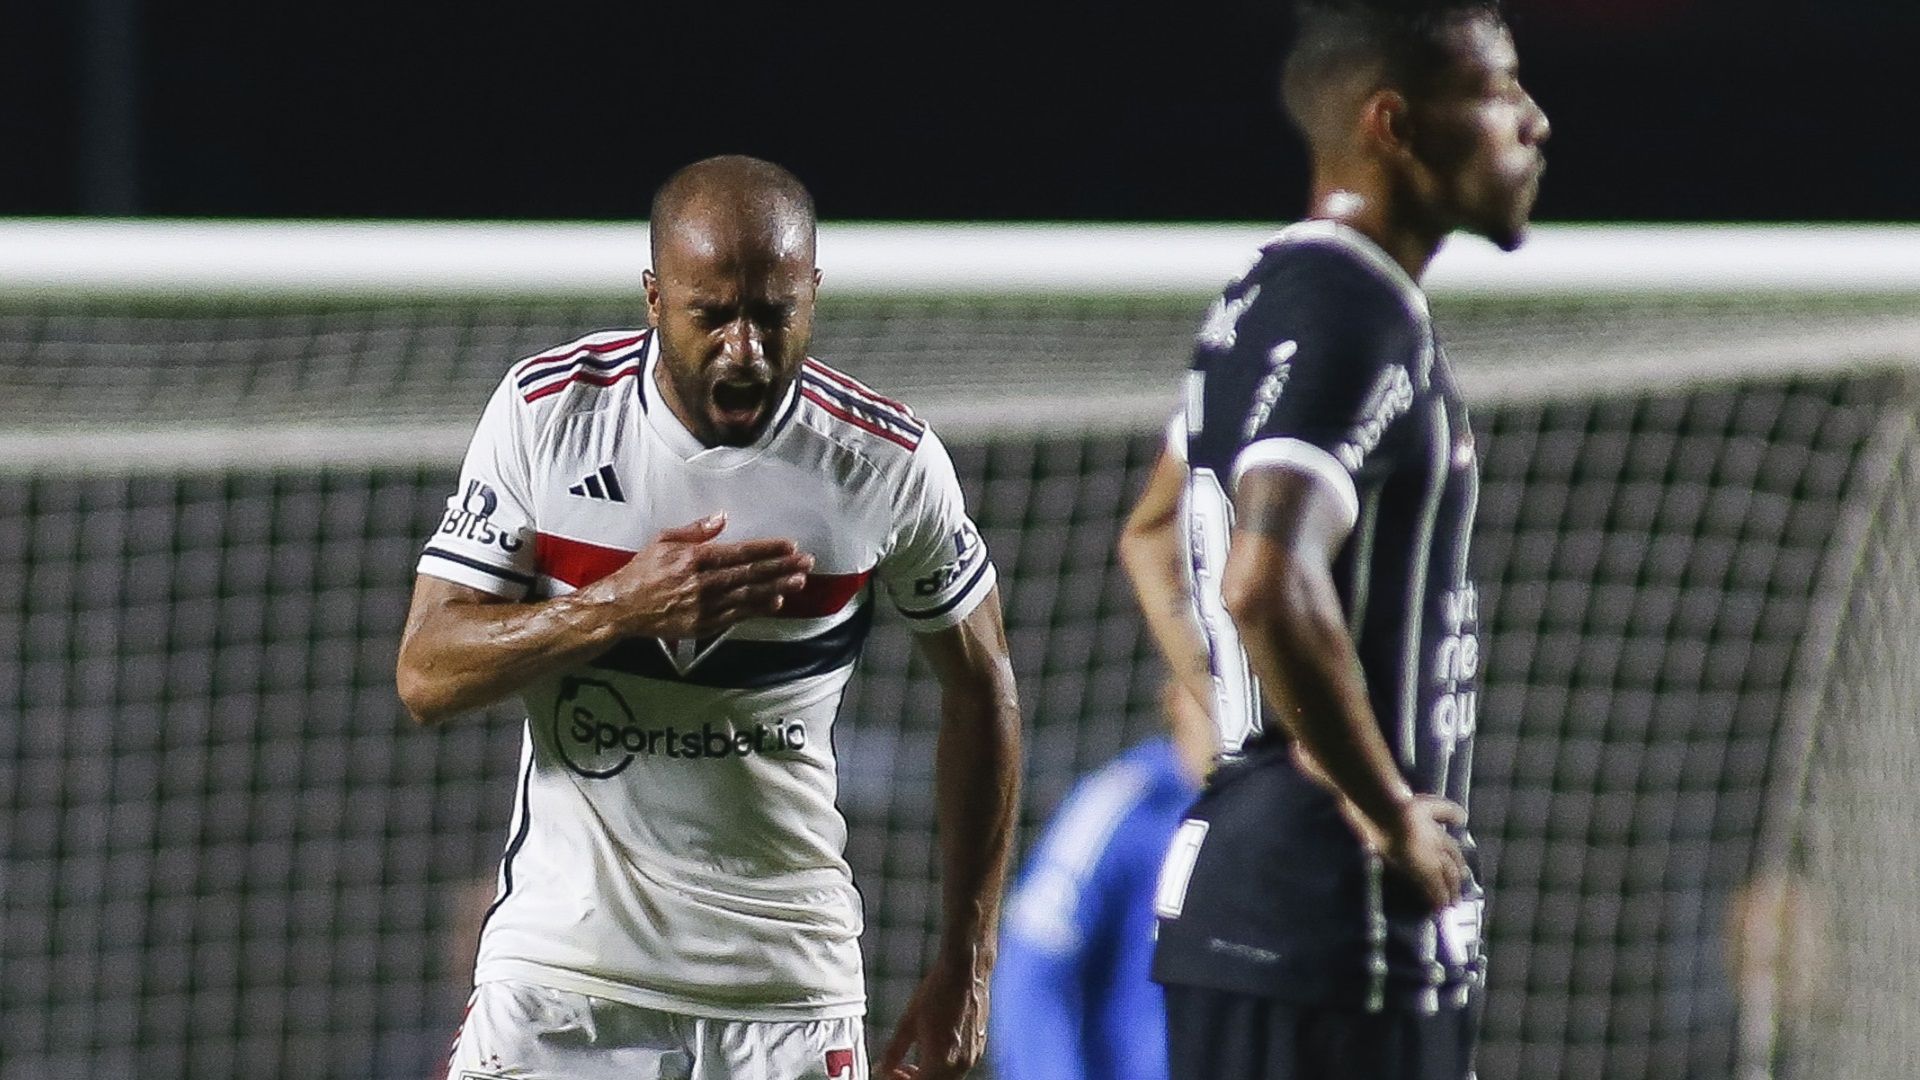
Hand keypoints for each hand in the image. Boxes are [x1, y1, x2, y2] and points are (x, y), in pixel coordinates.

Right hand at [584, 513, 812, 638]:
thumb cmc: (642, 571)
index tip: (790, 545)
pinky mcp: (703, 625)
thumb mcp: (663, 540)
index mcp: (694, 559)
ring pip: (748, 596)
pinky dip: (757, 609)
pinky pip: (736, 616)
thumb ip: (695, 530)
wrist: (623, 607)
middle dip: (781, 568)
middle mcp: (702, 583)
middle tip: (806, 563)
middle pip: (750, 574)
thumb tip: (721, 518)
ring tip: (798, 582)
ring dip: (776, 588)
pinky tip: (775, 603)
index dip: (768, 549)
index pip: (740, 552)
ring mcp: (704, 606)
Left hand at [876, 950, 990, 1079]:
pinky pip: (958, 1067)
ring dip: (928, 1075)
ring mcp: (973, 1056)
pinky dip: (942, 1067)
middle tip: (897, 1070)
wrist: (965, 972)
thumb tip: (881, 1068)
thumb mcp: (908, 1023)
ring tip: (912, 1062)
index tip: (888, 1072)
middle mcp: (961, 1064)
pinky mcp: (979, 1046)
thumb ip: (893, 1052)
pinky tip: (931, 1050)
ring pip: (947, 1079)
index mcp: (942, 1061)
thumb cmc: (937, 992)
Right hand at [1289, 744, 1465, 910]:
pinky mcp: (1424, 867)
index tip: (1462, 817)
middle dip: (1456, 858)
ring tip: (1455, 895)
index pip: (1440, 808)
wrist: (1385, 812)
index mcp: (1416, 809)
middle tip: (1461, 870)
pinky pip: (1436, 886)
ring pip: (1449, 867)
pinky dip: (1440, 896)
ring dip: (1453, 881)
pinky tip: (1442, 907)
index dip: (1452, 813)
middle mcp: (1426, 829)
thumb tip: (1296, 750)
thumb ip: (1323, 770)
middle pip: (1449, 844)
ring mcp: (1428, 848)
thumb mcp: (1352, 782)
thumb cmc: (1371, 796)